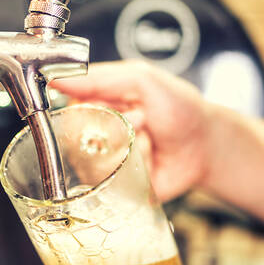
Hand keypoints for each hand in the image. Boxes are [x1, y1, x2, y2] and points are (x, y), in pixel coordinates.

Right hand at [51, 60, 210, 200]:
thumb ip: (99, 78)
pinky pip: (106, 182)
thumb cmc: (179, 108)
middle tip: (141, 118)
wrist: (207, 146)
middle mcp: (95, 132)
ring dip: (128, 146)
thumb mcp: (142, 79)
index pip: (67, 107)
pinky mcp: (115, 186)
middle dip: (114, 126)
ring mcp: (103, 161)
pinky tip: (150, 160)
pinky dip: (133, 167)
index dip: (86, 107)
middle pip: (75, 136)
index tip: (109, 104)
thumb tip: (56, 80)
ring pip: (90, 160)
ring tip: (149, 138)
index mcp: (96, 103)